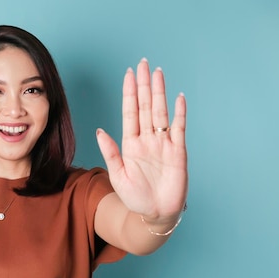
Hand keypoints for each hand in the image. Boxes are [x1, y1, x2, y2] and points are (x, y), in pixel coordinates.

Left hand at [96, 58, 187, 221]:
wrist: (155, 213)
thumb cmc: (135, 197)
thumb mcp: (117, 175)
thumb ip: (110, 152)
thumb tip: (99, 131)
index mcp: (131, 143)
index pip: (130, 112)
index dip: (129, 93)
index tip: (128, 74)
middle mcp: (148, 139)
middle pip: (146, 106)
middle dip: (144, 85)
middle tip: (143, 64)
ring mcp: (163, 144)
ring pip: (161, 112)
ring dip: (159, 93)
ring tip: (158, 73)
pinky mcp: (178, 152)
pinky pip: (179, 128)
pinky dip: (179, 113)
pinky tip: (179, 98)